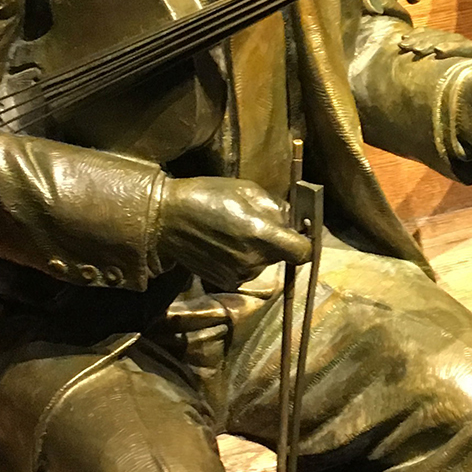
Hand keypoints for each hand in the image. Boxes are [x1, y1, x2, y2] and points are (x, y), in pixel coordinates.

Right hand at [154, 176, 311, 288]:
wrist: (166, 219)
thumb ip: (275, 206)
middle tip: (255, 221)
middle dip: (275, 240)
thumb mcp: (246, 189)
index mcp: (262, 235)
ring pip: (263, 263)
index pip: (303, 252)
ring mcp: (239, 274)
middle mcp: (253, 260)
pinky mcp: (225, 282)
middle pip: (281, 255)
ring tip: (234, 230)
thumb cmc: (207, 196)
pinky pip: (246, 270)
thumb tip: (292, 219)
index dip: (305, 242)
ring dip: (257, 249)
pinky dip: (242, 259)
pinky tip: (225, 244)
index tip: (299, 232)